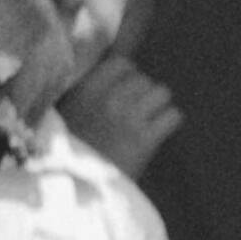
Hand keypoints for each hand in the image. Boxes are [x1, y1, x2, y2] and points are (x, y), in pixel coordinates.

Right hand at [58, 53, 184, 180]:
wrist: (76, 186)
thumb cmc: (71, 148)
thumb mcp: (67, 110)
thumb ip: (89, 87)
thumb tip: (115, 53)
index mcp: (86, 90)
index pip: (122, 64)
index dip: (127, 76)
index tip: (123, 91)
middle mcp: (108, 99)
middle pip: (144, 79)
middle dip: (143, 94)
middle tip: (135, 112)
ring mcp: (128, 118)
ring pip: (162, 93)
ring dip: (158, 106)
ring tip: (147, 121)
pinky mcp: (146, 140)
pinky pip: (173, 116)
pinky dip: (169, 123)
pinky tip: (157, 133)